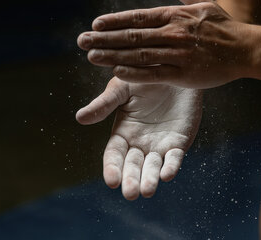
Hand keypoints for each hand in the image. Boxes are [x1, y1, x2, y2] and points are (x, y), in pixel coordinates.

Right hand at [76, 77, 201, 199]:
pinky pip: (175, 157)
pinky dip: (171, 166)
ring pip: (153, 167)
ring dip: (150, 179)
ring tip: (147, 191)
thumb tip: (80, 118)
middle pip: (132, 166)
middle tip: (131, 193)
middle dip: (131, 180)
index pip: (114, 155)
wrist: (172, 66)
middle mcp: (140, 143)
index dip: (112, 168)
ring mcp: (160, 144)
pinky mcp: (180, 141)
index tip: (112, 181)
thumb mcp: (121, 88)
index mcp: (123, 132)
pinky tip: (167, 174)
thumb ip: (104, 104)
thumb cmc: (143, 76)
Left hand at [77, 0, 253, 88]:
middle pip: (132, 36)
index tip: (95, 24)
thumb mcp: (203, 0)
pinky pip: (154, 73)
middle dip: (103, 39)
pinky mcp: (184, 74)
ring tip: (92, 57)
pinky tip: (117, 72)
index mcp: (175, 15)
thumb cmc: (223, 25)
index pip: (137, 17)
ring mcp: (178, 53)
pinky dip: (135, 73)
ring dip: (112, 56)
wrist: (246, 48)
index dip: (114, 20)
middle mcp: (173, 32)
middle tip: (81, 42)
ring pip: (138, 54)